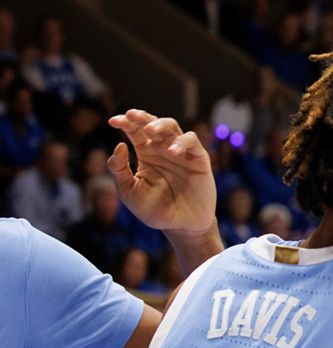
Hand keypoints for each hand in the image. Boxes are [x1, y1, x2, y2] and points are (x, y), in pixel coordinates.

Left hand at [107, 109, 215, 234]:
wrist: (180, 226)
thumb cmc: (154, 210)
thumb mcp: (129, 192)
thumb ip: (119, 169)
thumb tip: (119, 145)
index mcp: (146, 154)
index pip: (135, 131)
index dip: (125, 122)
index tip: (113, 122)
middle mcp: (163, 149)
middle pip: (154, 123)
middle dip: (142, 117)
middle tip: (132, 115)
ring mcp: (182, 153)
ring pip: (173, 127)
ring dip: (161, 125)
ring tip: (151, 130)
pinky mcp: (199, 159)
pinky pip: (192, 142)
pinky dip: (181, 142)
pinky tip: (172, 152)